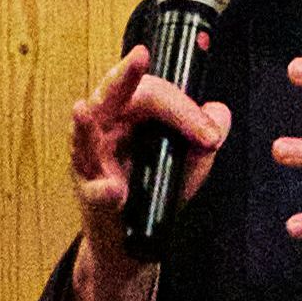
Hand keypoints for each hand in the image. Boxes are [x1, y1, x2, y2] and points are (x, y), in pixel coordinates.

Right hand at [63, 36, 230, 300]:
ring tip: (83, 109)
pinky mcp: (90, 198)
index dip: (183, 108)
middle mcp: (104, 130)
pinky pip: (94, 192)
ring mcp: (92, 163)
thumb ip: (206, 134)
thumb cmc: (153, 191)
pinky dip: (103, 191)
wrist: (135, 244)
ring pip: (84, 137)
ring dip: (83, 125)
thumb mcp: (189, 160)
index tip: (210, 137)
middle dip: (124, 76)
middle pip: (110, 95)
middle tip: (139, 56)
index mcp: (127, 114)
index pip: (152, 94)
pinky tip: (114, 188)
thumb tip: (218, 111)